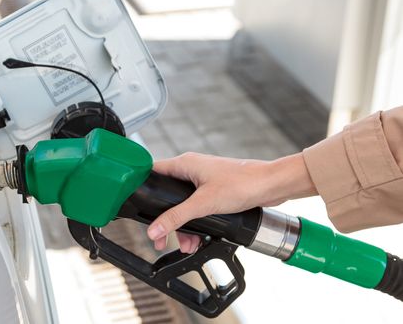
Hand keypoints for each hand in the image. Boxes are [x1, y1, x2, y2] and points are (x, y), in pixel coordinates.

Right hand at [146, 152, 315, 252]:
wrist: (271, 185)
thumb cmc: (242, 184)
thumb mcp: (204, 204)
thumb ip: (177, 218)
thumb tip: (155, 230)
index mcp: (185, 164)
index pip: (153, 172)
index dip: (142, 188)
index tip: (138, 208)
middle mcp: (191, 169)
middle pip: (167, 195)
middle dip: (166, 219)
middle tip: (160, 238)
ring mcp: (203, 180)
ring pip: (182, 204)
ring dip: (182, 225)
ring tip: (186, 244)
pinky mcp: (213, 190)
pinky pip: (196, 207)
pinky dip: (195, 223)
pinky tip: (198, 238)